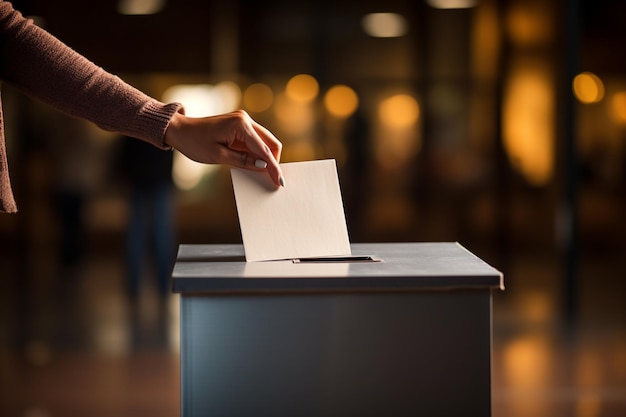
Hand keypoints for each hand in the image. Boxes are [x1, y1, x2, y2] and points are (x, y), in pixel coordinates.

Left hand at [164, 110, 283, 187]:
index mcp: (241, 125)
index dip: (273, 167)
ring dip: (265, 157)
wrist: (179, 130)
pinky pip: (254, 141)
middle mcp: (245, 119)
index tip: (280, 182)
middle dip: (273, 160)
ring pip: (264, 141)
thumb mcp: (219, 156)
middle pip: (270, 142)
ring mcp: (243, 121)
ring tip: (263, 174)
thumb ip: (243, 161)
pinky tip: (253, 164)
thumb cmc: (194, 142)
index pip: (264, 149)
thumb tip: (263, 166)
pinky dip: (256, 153)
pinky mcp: (240, 125)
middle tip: (273, 179)